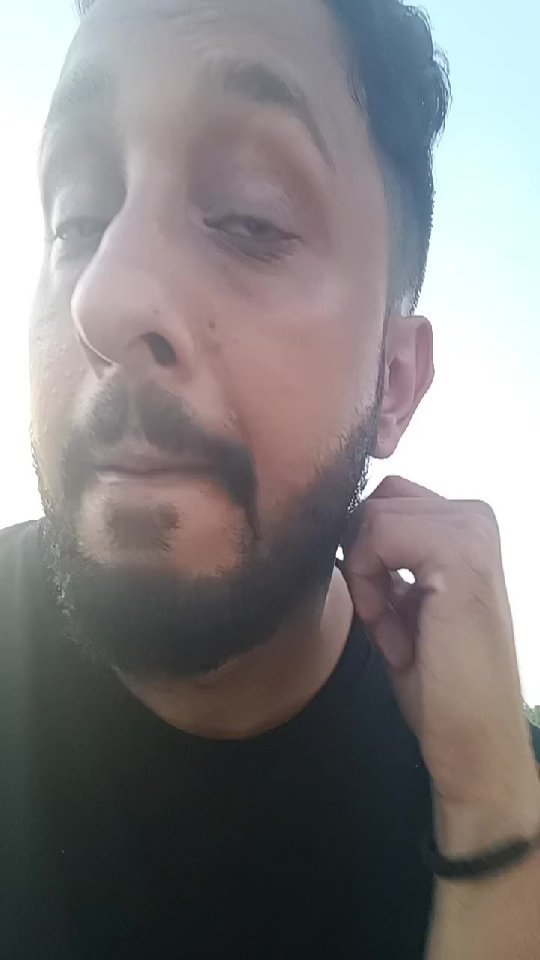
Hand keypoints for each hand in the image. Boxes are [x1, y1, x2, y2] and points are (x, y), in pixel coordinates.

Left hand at [343, 476, 539, 853]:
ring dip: (368, 580)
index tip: (390, 611)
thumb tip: (341, 524)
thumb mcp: (404, 601)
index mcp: (465, 525)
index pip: (385, 499)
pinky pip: (376, 536)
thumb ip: (385, 557)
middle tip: (395, 623)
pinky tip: (398, 632)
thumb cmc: (438, 679)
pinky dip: (370, 587)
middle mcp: (475, 516)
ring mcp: (472, 530)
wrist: (472, 740)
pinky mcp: (461, 553)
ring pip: (372, 517)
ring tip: (401, 631)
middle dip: (366, 564)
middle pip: (376, 502)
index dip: (367, 554)